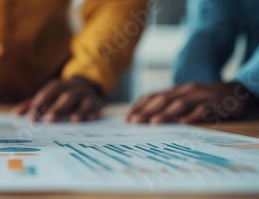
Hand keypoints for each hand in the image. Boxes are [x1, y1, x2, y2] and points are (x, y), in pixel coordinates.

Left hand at [12, 78, 103, 122]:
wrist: (87, 88)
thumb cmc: (61, 97)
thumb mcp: (48, 98)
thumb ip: (33, 105)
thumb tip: (15, 114)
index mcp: (59, 86)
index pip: (48, 92)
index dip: (40, 103)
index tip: (32, 117)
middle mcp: (73, 88)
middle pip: (66, 94)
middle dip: (58, 106)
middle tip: (49, 120)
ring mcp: (85, 95)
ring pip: (83, 99)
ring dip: (78, 109)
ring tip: (73, 120)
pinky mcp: (96, 103)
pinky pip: (96, 107)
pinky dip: (92, 112)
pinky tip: (89, 120)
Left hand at [126, 82, 257, 123]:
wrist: (237, 92)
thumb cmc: (206, 99)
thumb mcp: (186, 99)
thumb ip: (169, 105)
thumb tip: (146, 118)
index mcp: (177, 90)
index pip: (153, 96)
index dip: (139, 106)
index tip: (127, 118)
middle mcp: (186, 90)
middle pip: (163, 99)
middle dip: (147, 110)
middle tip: (134, 122)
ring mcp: (201, 96)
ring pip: (180, 103)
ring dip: (166, 113)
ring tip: (154, 122)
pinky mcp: (216, 104)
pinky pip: (203, 109)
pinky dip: (192, 116)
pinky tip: (183, 123)